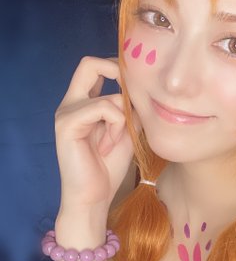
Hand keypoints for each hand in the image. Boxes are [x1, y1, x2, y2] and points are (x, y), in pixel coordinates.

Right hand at [55, 56, 140, 209]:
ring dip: (123, 118)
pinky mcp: (66, 124)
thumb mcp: (127, 131)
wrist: (93, 197)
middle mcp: (70, 103)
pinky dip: (115, 125)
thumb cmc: (108, 167)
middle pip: (89, 63)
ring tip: (117, 140)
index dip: (119, 70)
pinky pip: (102, 108)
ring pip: (108, 95)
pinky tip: (109, 144)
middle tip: (132, 95)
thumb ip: (131, 109)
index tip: (138, 89)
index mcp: (83, 102)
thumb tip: (143, 90)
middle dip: (117, 72)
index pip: (96, 67)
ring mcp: (66, 112)